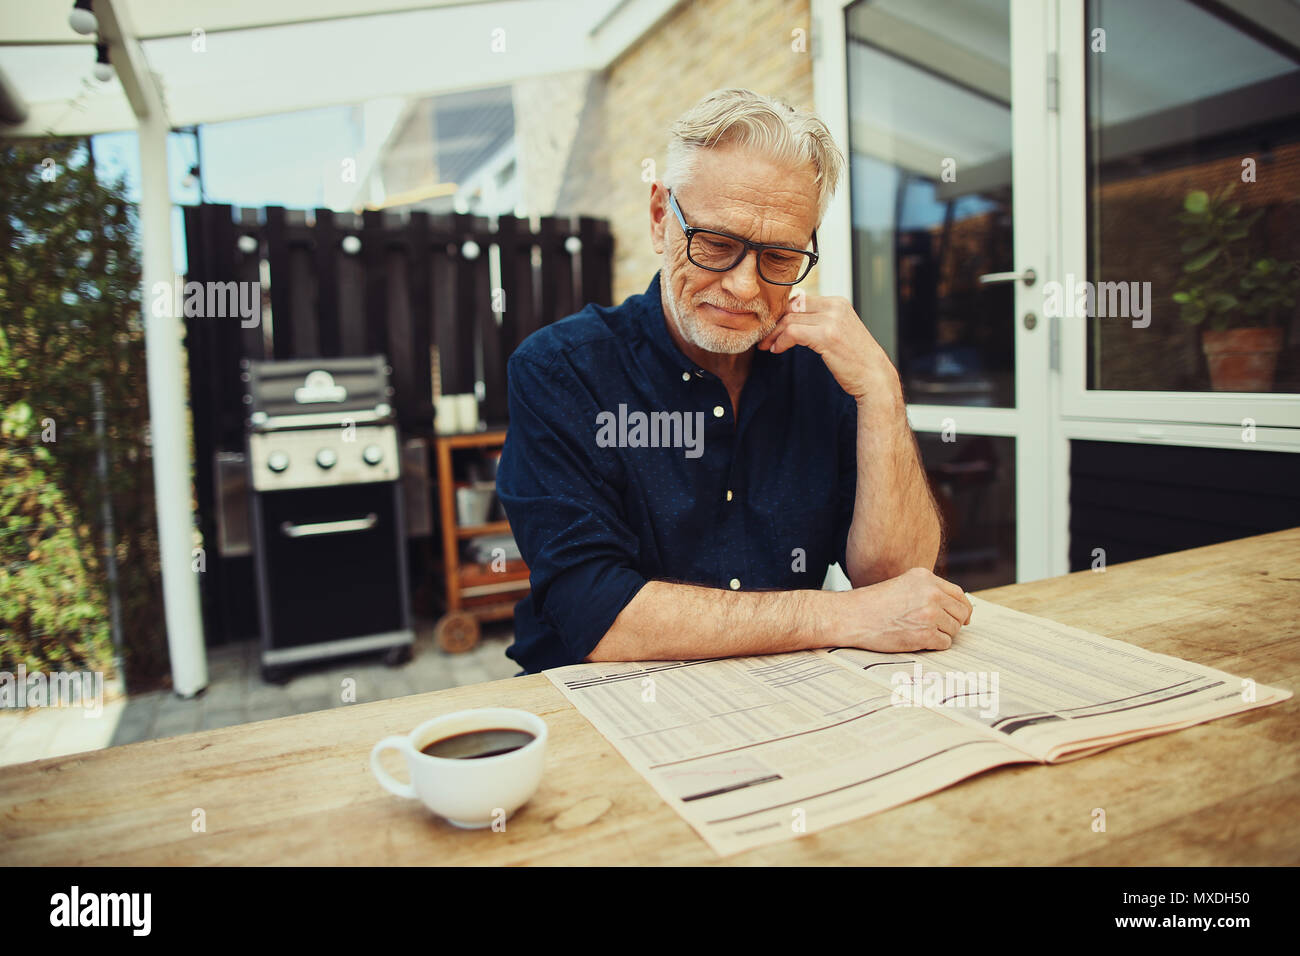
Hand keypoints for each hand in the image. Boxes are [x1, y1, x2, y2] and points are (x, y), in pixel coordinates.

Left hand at [757, 291, 901, 404]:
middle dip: (774, 323)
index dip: (781, 314)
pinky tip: (777, 350)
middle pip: (792, 308)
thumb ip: (819, 322)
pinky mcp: (827, 335)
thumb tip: (792, 319)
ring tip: (768, 346)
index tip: (771, 328)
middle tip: (764, 338)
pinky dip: (780, 341)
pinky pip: (793, 332)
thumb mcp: (838, 332)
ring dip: (774, 334)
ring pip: (789, 319)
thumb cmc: (855, 360)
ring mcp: (832, 319)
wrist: (874, 377)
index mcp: (838, 302)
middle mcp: (835, 306)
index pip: (800, 300)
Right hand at [832, 568, 972, 651]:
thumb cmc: (872, 604)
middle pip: (960, 612)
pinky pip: (944, 643)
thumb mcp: (903, 584)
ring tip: (920, 633)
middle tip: (939, 629)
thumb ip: (927, 590)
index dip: (962, 608)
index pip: (959, 594)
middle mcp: (930, 593)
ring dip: (941, 635)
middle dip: (953, 623)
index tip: (962, 617)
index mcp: (925, 578)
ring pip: (954, 629)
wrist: (851, 616)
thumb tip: (954, 606)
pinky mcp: (924, 634)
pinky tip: (917, 640)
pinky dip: (934, 645)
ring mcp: (929, 614)